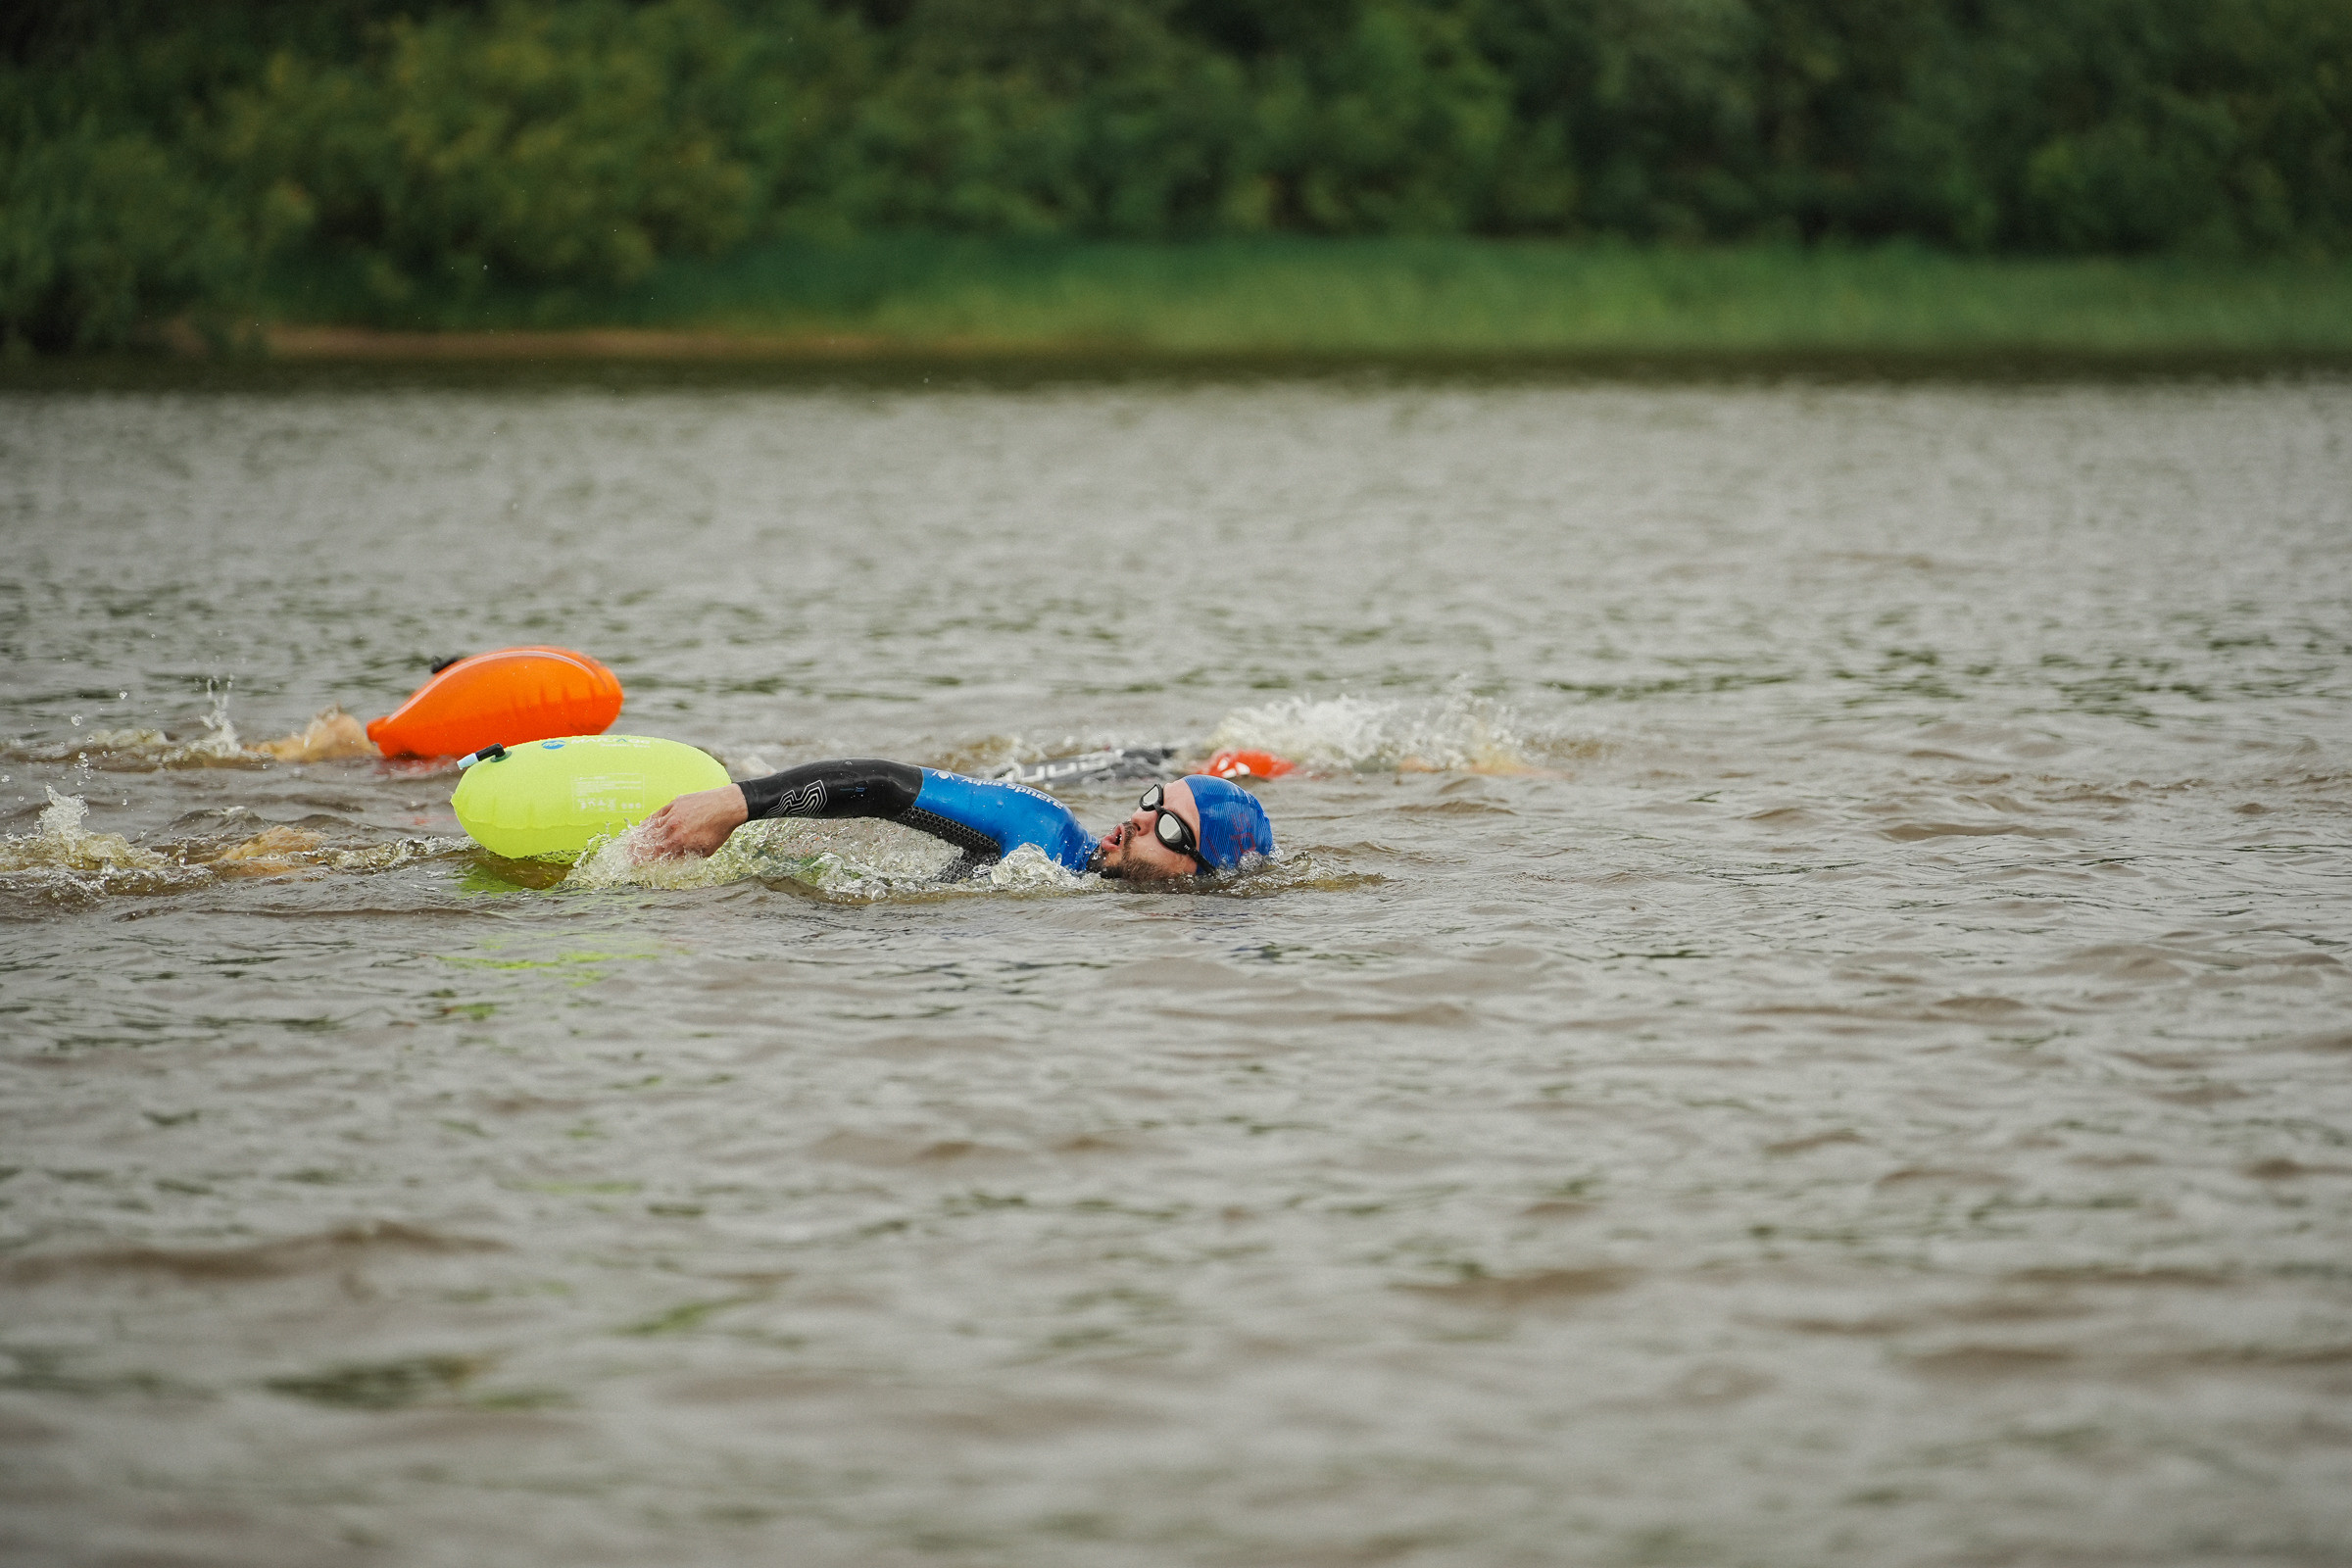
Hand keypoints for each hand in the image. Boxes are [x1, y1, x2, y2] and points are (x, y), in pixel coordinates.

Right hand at [634, 784, 748, 860]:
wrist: (728, 805)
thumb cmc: (720, 830)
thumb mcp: (706, 850)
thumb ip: (687, 856)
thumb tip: (674, 861)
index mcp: (680, 841)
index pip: (655, 852)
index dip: (642, 858)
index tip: (633, 862)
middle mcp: (673, 827)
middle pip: (649, 839)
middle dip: (636, 848)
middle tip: (627, 854)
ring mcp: (673, 813)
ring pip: (652, 826)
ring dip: (641, 835)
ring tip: (631, 842)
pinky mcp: (675, 803)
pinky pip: (658, 814)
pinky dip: (650, 821)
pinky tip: (643, 825)